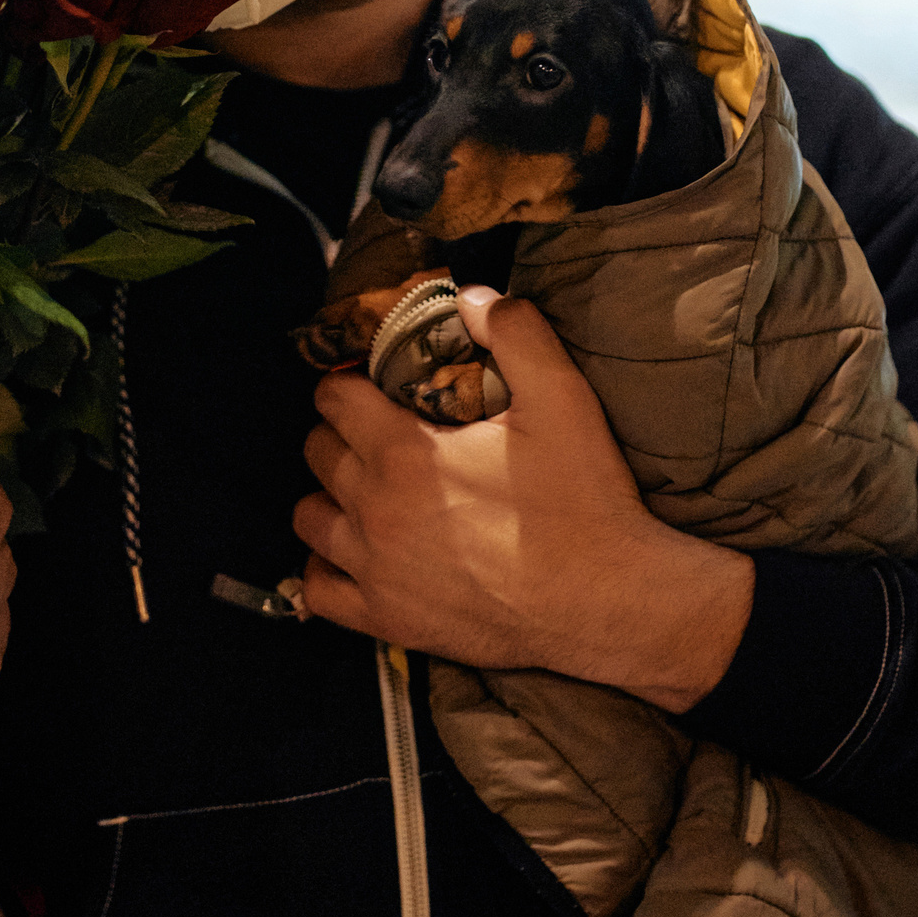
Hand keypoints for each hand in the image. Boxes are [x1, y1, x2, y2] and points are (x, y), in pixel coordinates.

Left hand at [293, 286, 753, 712]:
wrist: (608, 603)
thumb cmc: (585, 500)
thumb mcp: (563, 399)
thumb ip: (516, 332)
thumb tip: (473, 297)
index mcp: (405, 452)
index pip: (333, 398)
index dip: (349, 383)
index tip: (373, 385)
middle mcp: (375, 510)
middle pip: (317, 452)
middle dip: (341, 433)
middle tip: (380, 433)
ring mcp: (375, 570)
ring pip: (309, 518)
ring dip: (331, 497)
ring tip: (369, 491)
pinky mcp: (387, 619)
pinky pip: (319, 589)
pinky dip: (329, 568)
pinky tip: (360, 554)